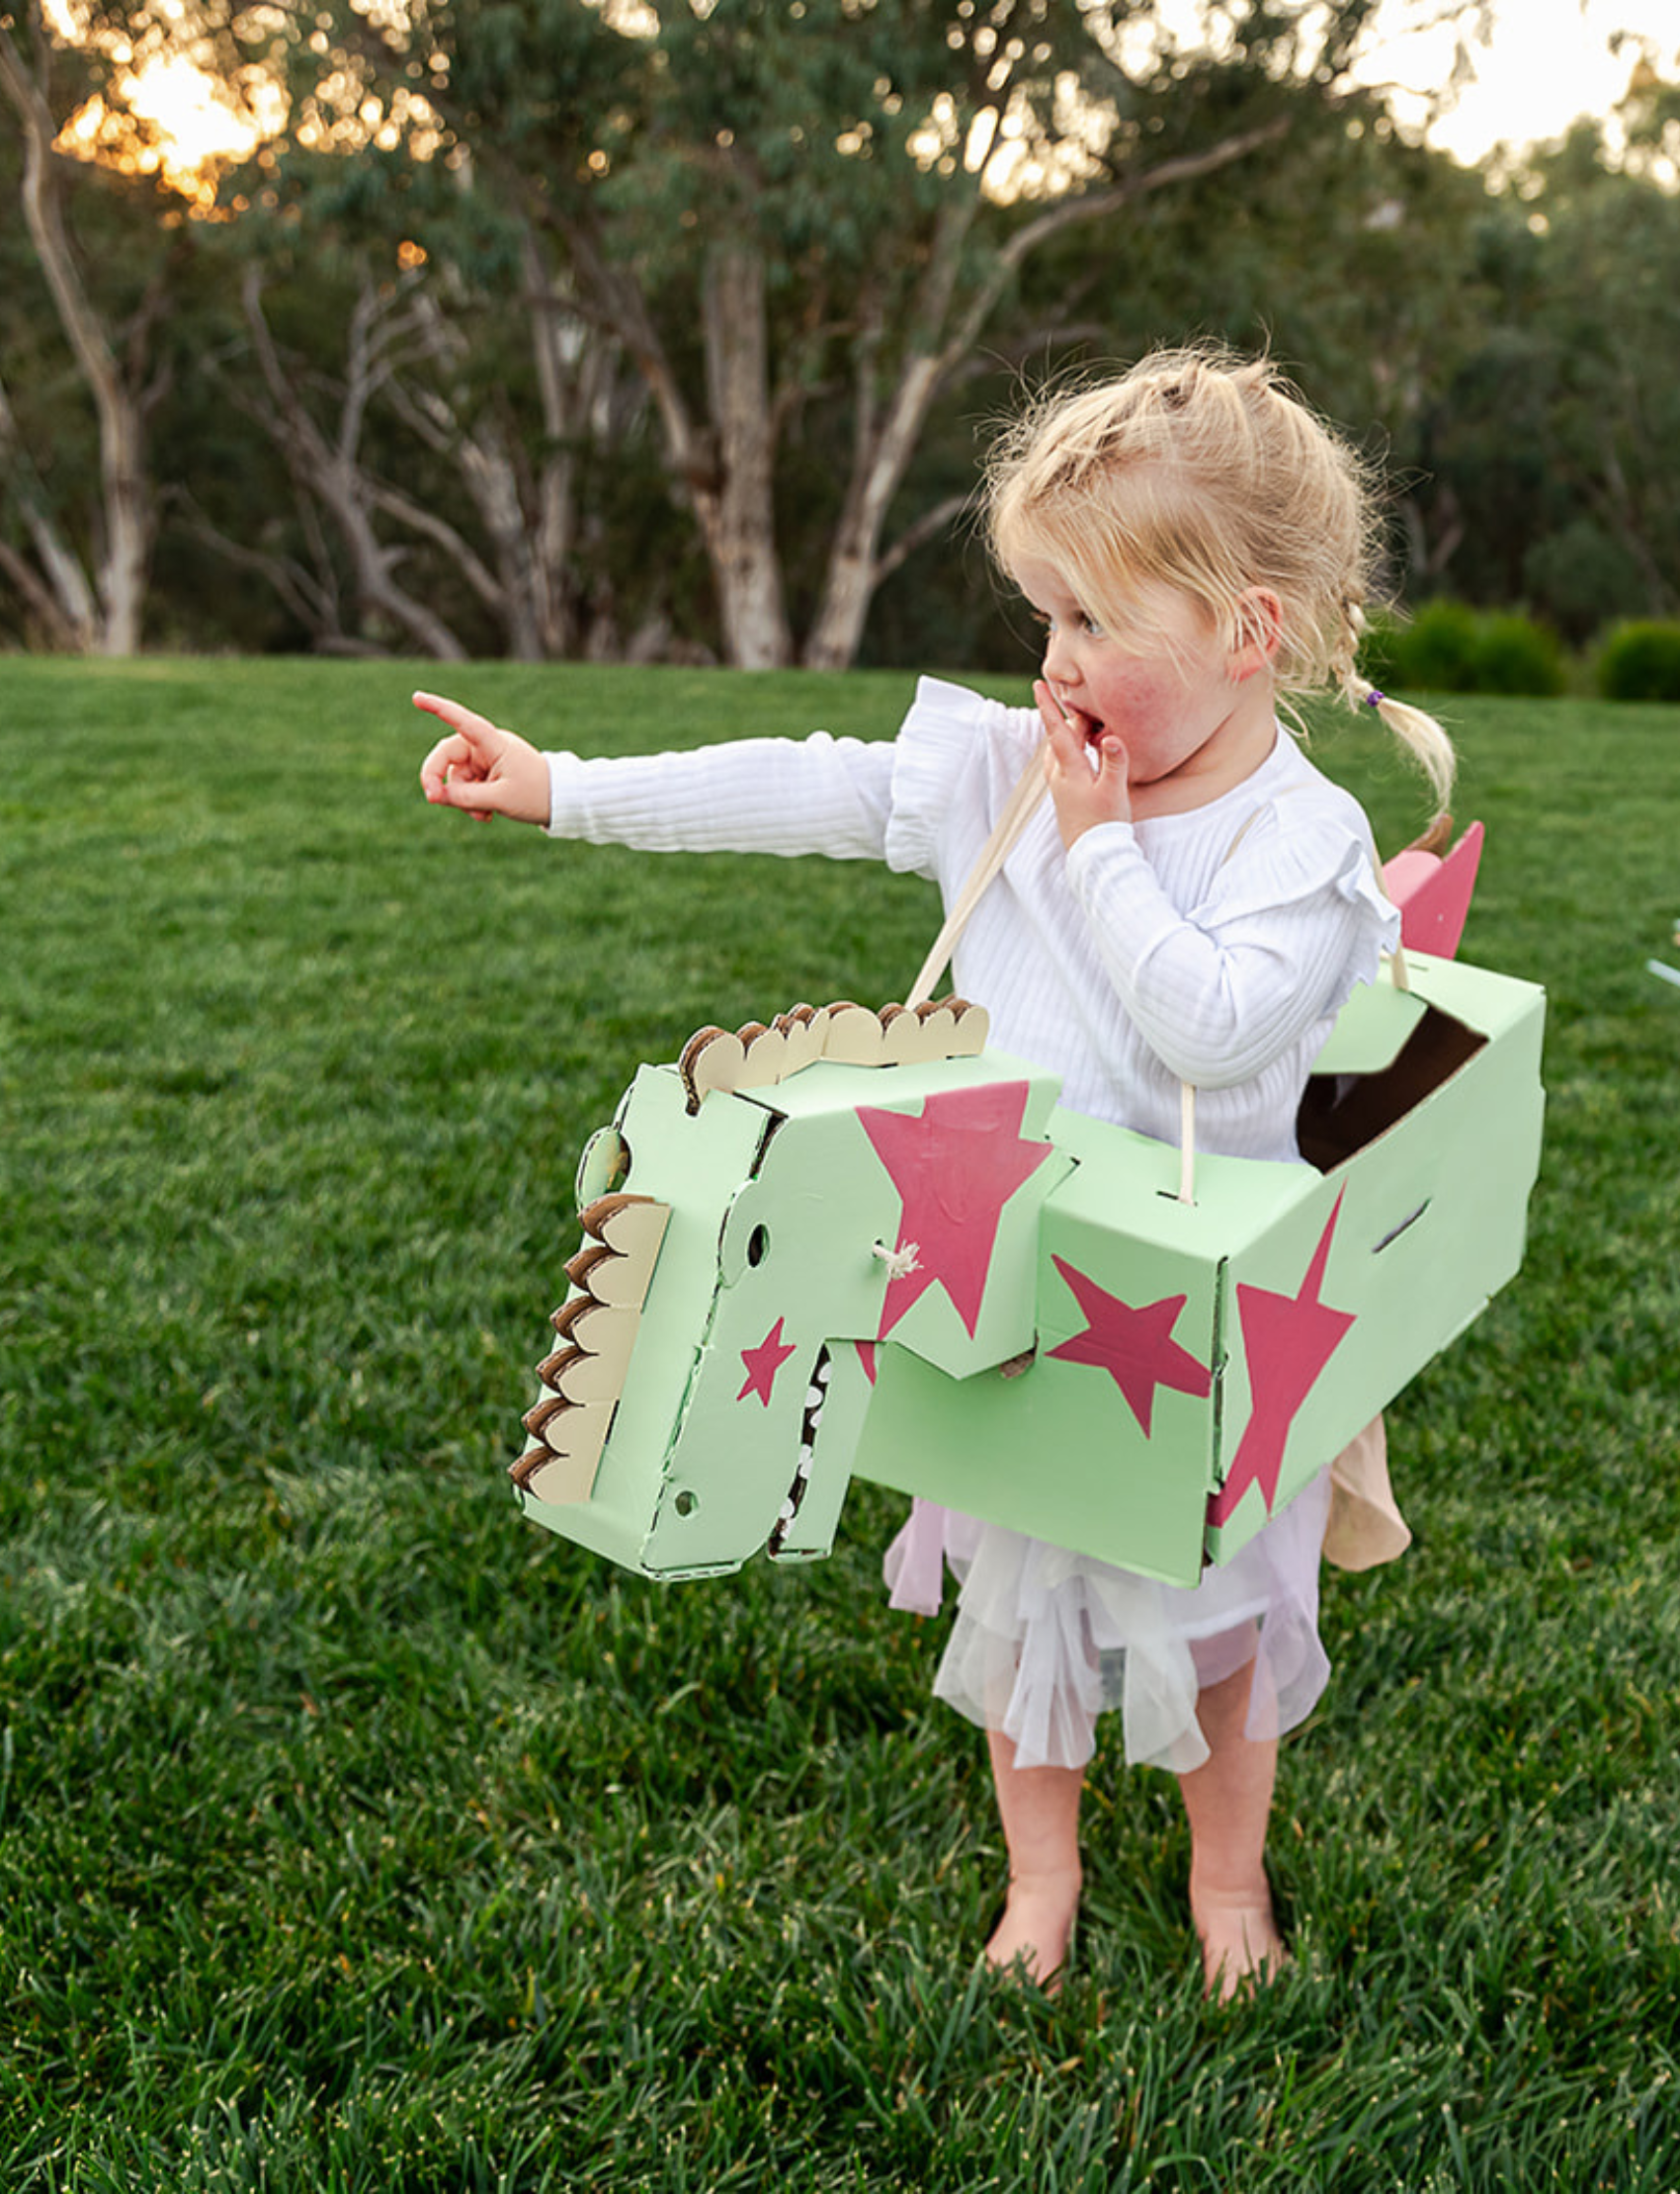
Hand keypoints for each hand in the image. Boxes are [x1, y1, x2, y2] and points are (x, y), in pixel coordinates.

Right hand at [414, 690, 550, 824]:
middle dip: (438, 779)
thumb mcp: (499, 799)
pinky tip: (487, 816)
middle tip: (433, 799)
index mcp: (494, 743)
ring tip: (484, 817)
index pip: (462, 722)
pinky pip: (467, 787)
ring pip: (456, 777)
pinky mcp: (487, 773)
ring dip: (462, 800)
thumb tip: (435, 795)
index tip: (416, 697)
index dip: (438, 708)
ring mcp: (486, 760)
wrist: (562, 802)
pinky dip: (471, 802)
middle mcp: (487, 747)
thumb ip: (465, 797)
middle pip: (447, 756)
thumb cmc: (536, 794)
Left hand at [1036, 679, 1129, 848]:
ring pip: (1060, 751)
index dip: (1048, 706)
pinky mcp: (1065, 796)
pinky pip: (1064, 763)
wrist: (1093, 855)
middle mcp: (1059, 776)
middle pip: (1061, 737)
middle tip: (1092, 709)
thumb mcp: (1115, 791)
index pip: (1056, 731)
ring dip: (1071, 735)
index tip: (1037, 685)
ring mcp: (1061, 787)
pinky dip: (1072, 750)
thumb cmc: (1105, 823)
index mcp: (1070, 770)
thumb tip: (1112, 736)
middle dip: (1072, 719)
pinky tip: (1086, 751)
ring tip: (1088, 726)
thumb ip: (1115, 761)